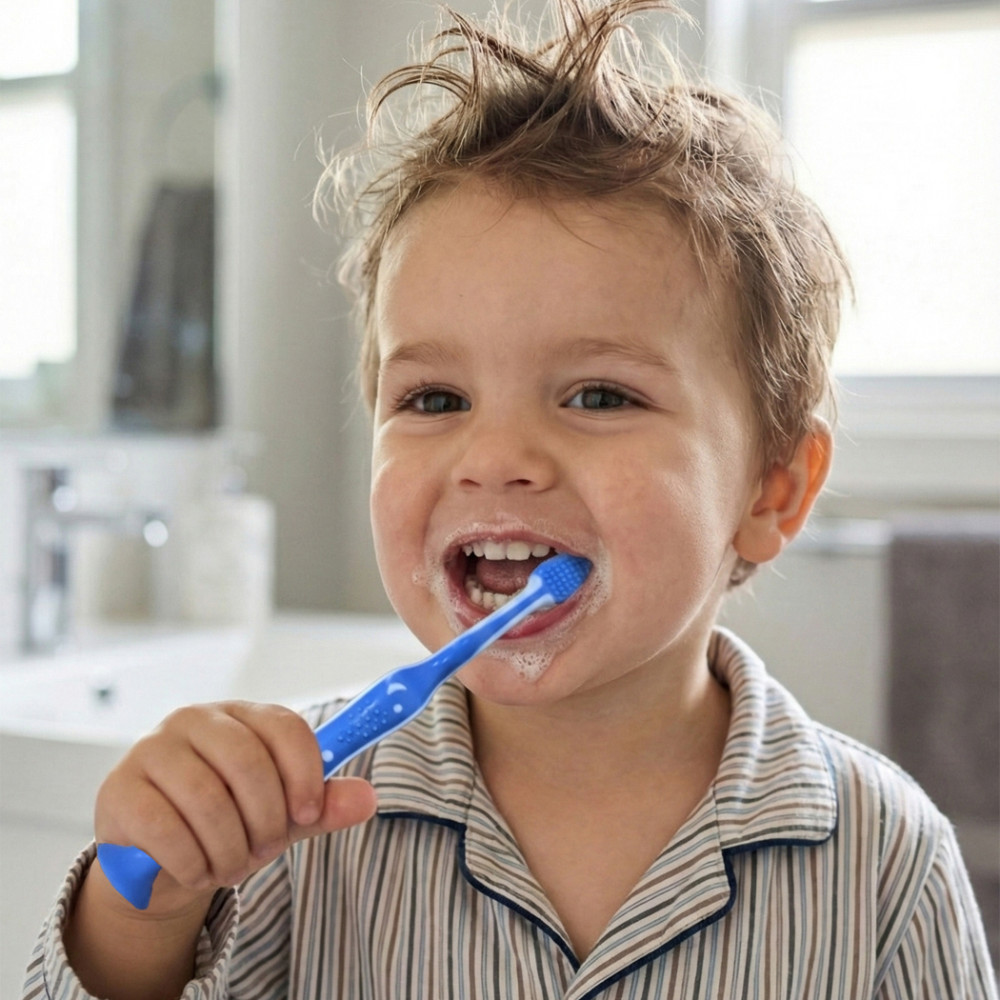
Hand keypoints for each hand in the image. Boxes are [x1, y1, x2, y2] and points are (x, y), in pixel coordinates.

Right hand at [93, 701, 376, 916]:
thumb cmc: (227, 824)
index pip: (284, 727)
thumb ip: (322, 806)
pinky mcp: (120, 790)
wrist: (159, 862)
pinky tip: (197, 870)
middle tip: (264, 849)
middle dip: (266, 819)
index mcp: (241, 716)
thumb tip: (368, 798)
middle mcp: (194, 720)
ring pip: (209, 800)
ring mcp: (152, 750)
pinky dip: (193, 862)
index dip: (305, 773)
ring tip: (230, 864)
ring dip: (230, 848)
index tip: (308, 814)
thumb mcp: (281, 816)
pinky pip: (168, 830)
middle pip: (248, 762)